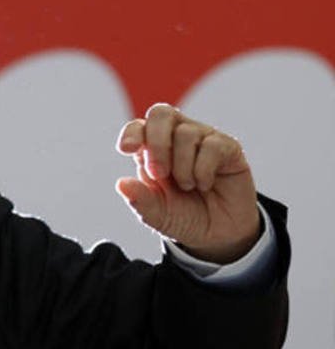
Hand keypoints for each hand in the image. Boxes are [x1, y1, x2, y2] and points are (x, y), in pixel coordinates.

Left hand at [115, 103, 259, 263]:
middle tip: (159, 173)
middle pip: (162, 114)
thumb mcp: (157, 214)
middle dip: (157, 142)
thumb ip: (140, 199)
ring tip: (187, 186)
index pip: (138, 127)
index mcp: (152, 149)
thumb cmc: (184, 216)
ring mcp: (202, 139)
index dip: (132, 133)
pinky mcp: (228, 147)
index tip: (127, 149)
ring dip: (182, 166)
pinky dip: (203, 170)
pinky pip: (212, 145)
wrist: (220, 235)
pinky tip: (204, 184)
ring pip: (186, 132)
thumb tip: (120, 184)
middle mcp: (176, 137)